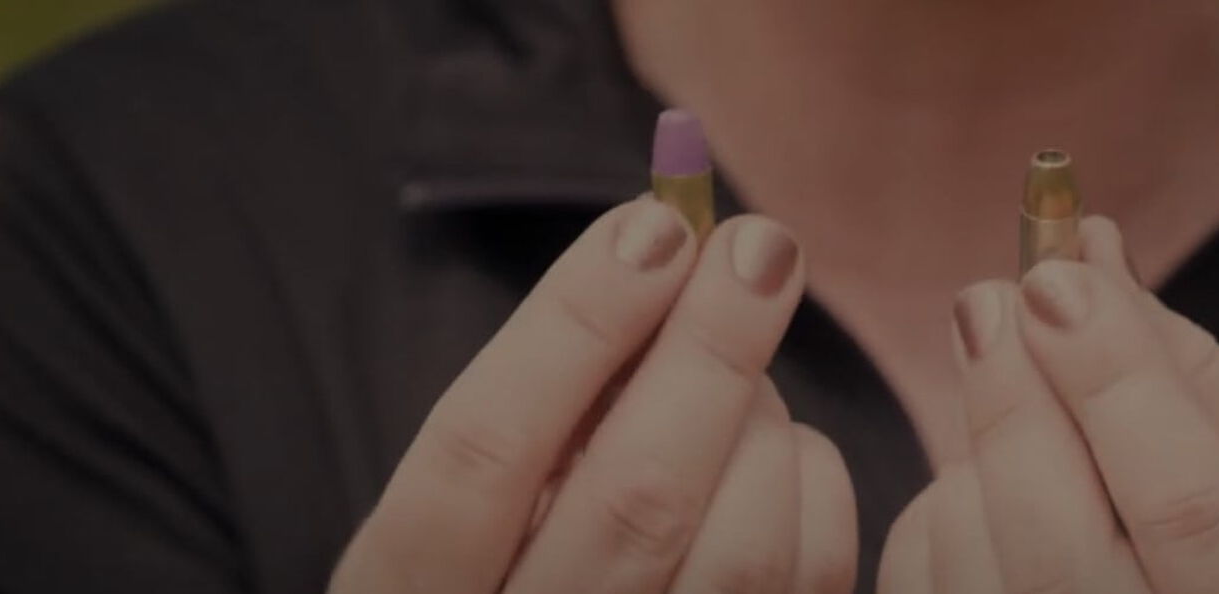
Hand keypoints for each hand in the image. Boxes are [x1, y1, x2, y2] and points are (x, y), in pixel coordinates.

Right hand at [330, 198, 856, 593]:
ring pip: (739, 548)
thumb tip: (660, 246)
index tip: (652, 223)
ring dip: (760, 423)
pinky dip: (810, 489)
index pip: (482, 449)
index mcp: (408, 590)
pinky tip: (780, 447)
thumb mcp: (462, 499)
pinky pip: (807, 578)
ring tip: (745, 363)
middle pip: (638, 499)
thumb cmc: (493, 565)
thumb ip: (535, 402)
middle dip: (711, 352)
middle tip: (760, 244)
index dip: (573, 326)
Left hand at [879, 217, 1218, 593]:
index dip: (1116, 385)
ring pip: (982, 572)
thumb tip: (1093, 256)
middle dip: (1014, 409)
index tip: (1056, 278)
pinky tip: (991, 484)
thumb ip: (1212, 390)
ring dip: (980, 459)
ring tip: (1021, 400)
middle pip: (1061, 554)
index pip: (1190, 508)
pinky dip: (942, 519)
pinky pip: (931, 587)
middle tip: (988, 298)